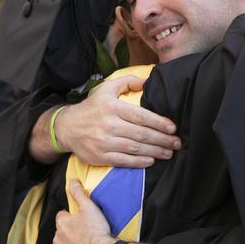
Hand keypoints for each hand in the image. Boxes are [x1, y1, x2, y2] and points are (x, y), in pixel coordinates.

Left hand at [54, 180, 114, 243]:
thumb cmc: (96, 232)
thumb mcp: (89, 208)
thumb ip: (79, 193)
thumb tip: (71, 181)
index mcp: (61, 224)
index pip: (62, 216)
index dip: (72, 217)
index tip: (82, 220)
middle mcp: (57, 241)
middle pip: (62, 233)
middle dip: (71, 233)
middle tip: (86, 234)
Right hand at [56, 76, 180, 167]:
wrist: (67, 127)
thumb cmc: (92, 107)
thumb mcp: (106, 88)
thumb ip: (128, 82)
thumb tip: (148, 81)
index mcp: (112, 107)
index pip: (141, 116)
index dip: (159, 123)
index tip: (173, 128)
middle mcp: (109, 125)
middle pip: (141, 134)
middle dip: (163, 140)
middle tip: (177, 143)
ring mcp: (104, 142)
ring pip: (135, 149)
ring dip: (155, 152)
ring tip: (169, 153)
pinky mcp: (100, 156)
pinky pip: (124, 161)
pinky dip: (139, 162)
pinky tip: (151, 160)